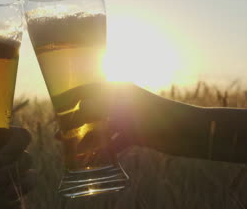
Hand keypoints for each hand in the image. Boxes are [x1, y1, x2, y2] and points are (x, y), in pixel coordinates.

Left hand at [0, 127, 36, 207]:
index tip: (1, 158)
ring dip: (20, 186)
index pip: (20, 136)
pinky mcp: (3, 198)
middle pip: (27, 159)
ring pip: (28, 180)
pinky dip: (9, 203)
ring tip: (3, 195)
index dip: (17, 145)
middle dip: (16, 170)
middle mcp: (6, 158)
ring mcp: (7, 179)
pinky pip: (16, 201)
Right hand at [55, 81, 171, 152]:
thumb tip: (77, 110)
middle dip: (76, 121)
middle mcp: (121, 102)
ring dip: (88, 138)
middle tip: (59, 133)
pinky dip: (105, 150)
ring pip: (102, 128)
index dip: (71, 95)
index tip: (56, 105)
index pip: (89, 88)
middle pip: (93, 110)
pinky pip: (115, 142)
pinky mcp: (136, 134)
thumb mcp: (125, 109)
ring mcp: (128, 118)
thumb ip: (101, 107)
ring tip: (73, 149)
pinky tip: (94, 159)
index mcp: (119, 89)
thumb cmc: (158, 114)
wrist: (190, 131)